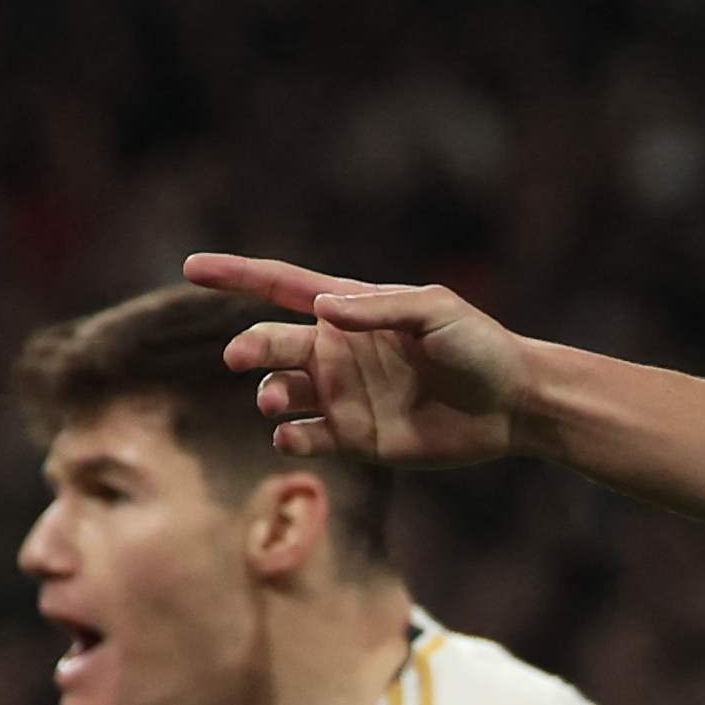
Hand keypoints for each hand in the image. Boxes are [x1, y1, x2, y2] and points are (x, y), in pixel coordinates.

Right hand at [181, 254, 536, 468]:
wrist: (513, 405)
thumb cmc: (479, 347)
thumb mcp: (434, 312)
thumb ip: (377, 309)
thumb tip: (320, 310)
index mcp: (351, 311)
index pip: (281, 287)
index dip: (237, 275)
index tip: (191, 265)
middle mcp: (337, 352)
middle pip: (270, 344)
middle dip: (248, 349)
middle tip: (241, 358)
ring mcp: (342, 396)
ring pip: (279, 392)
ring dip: (269, 394)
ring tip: (279, 399)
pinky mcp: (354, 438)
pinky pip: (303, 438)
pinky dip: (288, 438)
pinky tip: (292, 434)